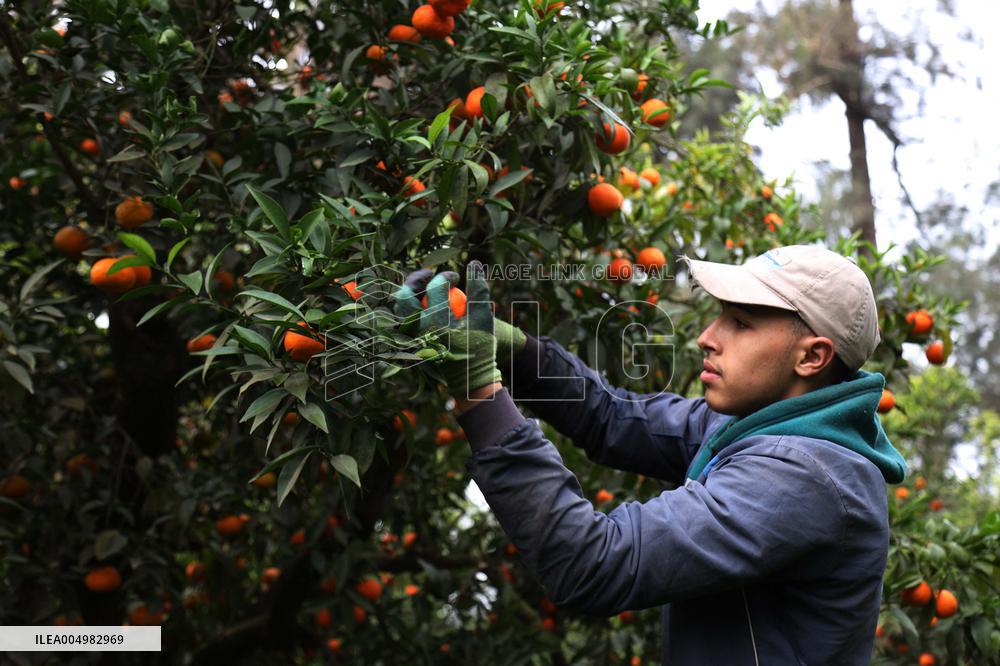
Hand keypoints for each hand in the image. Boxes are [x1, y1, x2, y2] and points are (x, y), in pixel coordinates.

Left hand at [392, 261, 507, 398]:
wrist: (469, 377)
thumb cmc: (479, 346)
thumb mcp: (483, 318)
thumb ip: (479, 290)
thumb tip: (475, 263)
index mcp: (438, 324)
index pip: (435, 289)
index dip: (446, 277)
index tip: (455, 277)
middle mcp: (418, 332)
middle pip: (405, 296)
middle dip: (416, 279)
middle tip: (430, 275)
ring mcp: (410, 339)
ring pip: (398, 309)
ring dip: (409, 293)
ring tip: (424, 287)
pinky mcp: (407, 344)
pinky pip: (401, 320)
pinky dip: (409, 308)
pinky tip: (421, 302)